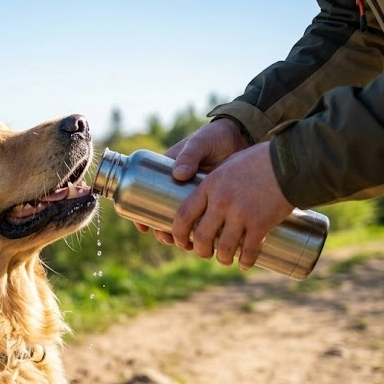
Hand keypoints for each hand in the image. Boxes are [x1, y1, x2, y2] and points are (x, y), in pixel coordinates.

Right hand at [141, 118, 250, 243]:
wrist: (241, 138)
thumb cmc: (214, 137)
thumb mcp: (200, 143)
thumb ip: (190, 155)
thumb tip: (178, 174)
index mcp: (167, 173)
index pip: (146, 197)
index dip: (142, 215)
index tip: (144, 228)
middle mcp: (176, 188)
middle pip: (163, 215)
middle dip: (163, 231)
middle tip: (169, 239)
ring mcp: (194, 197)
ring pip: (183, 223)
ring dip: (182, 237)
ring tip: (188, 246)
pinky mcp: (211, 203)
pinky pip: (203, 222)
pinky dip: (202, 234)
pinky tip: (205, 243)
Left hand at [170, 141, 294, 269]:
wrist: (291, 161)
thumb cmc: (259, 160)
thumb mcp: (228, 165)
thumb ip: (215, 183)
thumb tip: (205, 200)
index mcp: (209, 186)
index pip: (184, 215)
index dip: (178, 233)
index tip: (180, 241)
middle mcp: (221, 202)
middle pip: (201, 237)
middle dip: (200, 251)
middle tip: (204, 254)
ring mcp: (241, 214)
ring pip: (224, 248)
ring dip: (223, 259)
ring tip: (225, 260)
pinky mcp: (261, 224)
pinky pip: (249, 250)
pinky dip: (246, 261)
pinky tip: (245, 264)